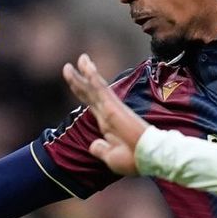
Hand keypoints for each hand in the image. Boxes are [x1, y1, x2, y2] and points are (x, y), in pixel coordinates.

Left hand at [62, 53, 147, 175]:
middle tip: (68, 67)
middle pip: (90, 93)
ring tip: (79, 58)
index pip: (92, 104)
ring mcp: (110, 108)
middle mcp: (108, 113)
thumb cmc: (134, 159)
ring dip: (84, 72)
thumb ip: (100, 149)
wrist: (148, 157)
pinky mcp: (113, 107)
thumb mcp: (111, 157)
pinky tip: (86, 65)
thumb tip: (93, 144)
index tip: (74, 82)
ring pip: (94, 86)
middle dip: (78, 80)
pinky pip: (100, 88)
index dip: (82, 92)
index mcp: (107, 124)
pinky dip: (92, 76)